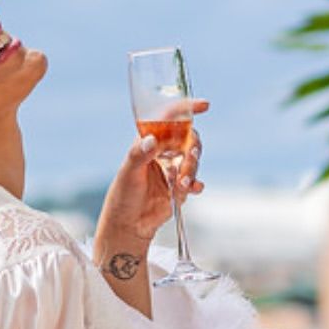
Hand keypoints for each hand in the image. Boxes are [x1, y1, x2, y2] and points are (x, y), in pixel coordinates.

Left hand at [92, 99, 206, 270]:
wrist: (129, 224)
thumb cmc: (123, 194)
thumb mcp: (128, 172)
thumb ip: (139, 155)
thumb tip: (151, 140)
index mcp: (149, 140)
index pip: (170, 118)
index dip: (187, 109)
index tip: (204, 105)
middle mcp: (164, 152)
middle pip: (189, 138)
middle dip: (193, 147)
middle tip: (188, 158)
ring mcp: (174, 169)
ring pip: (193, 160)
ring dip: (191, 170)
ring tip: (181, 184)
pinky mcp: (181, 187)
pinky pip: (196, 181)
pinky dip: (196, 184)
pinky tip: (192, 189)